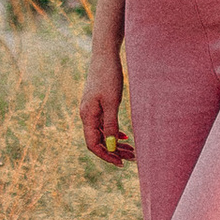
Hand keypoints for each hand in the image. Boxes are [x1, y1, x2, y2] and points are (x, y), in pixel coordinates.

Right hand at [80, 42, 131, 164]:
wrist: (104, 56)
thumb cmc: (108, 77)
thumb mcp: (112, 102)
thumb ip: (111, 124)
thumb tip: (112, 144)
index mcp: (87, 116)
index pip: (93, 144)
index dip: (106, 155)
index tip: (120, 163)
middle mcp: (87, 115)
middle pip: (99, 141)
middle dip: (114, 151)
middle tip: (132, 158)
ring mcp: (92, 111)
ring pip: (103, 133)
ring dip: (116, 143)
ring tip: (132, 150)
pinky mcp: (98, 105)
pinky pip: (105, 124)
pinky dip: (115, 132)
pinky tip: (125, 136)